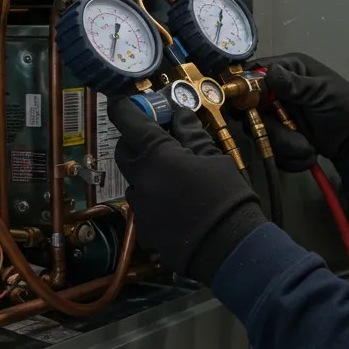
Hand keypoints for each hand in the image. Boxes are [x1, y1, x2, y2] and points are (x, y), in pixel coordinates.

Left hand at [107, 100, 266, 284]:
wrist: (228, 247)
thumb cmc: (226, 196)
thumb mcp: (215, 159)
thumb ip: (192, 136)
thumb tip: (181, 115)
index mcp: (157, 155)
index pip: (129, 122)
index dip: (123, 108)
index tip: (120, 101)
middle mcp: (140, 179)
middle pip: (123, 152)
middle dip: (133, 142)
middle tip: (155, 140)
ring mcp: (139, 207)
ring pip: (134, 181)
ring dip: (145, 174)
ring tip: (172, 180)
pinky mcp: (144, 231)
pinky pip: (144, 208)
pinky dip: (154, 201)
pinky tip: (176, 208)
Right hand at [256, 53, 348, 170]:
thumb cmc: (344, 106)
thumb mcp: (323, 91)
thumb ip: (297, 84)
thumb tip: (271, 72)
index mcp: (288, 70)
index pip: (254, 72)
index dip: (247, 87)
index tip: (256, 104)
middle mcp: (276, 91)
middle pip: (248, 107)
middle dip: (269, 125)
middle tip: (289, 130)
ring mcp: (275, 116)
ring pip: (260, 132)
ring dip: (286, 143)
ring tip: (308, 144)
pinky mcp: (278, 137)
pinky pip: (272, 150)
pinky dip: (291, 155)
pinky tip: (308, 150)